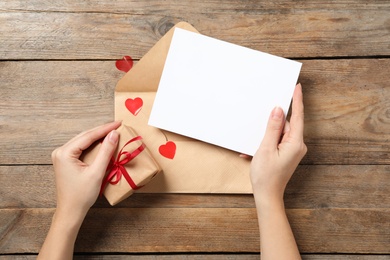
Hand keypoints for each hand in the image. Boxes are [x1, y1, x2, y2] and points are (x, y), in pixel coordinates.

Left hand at [39, 121, 120, 259]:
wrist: (71, 211)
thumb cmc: (82, 195)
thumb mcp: (96, 172)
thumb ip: (106, 151)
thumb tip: (114, 134)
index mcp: (65, 153)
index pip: (88, 136)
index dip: (105, 129)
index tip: (118, 123)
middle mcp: (61, 151)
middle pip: (85, 136)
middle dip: (102, 131)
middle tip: (118, 125)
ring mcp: (62, 156)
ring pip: (83, 141)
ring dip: (98, 137)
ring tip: (113, 131)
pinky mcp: (66, 161)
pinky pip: (81, 148)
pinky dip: (93, 145)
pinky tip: (103, 142)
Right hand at [250, 83, 306, 200]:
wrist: (267, 195)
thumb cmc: (266, 175)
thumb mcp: (266, 148)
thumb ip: (272, 128)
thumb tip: (278, 110)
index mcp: (295, 143)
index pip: (297, 116)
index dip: (297, 101)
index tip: (297, 87)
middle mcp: (297, 146)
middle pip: (286, 125)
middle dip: (273, 123)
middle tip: (261, 123)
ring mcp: (293, 150)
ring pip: (280, 133)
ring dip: (266, 136)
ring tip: (256, 148)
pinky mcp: (287, 154)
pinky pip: (277, 142)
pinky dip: (266, 144)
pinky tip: (256, 153)